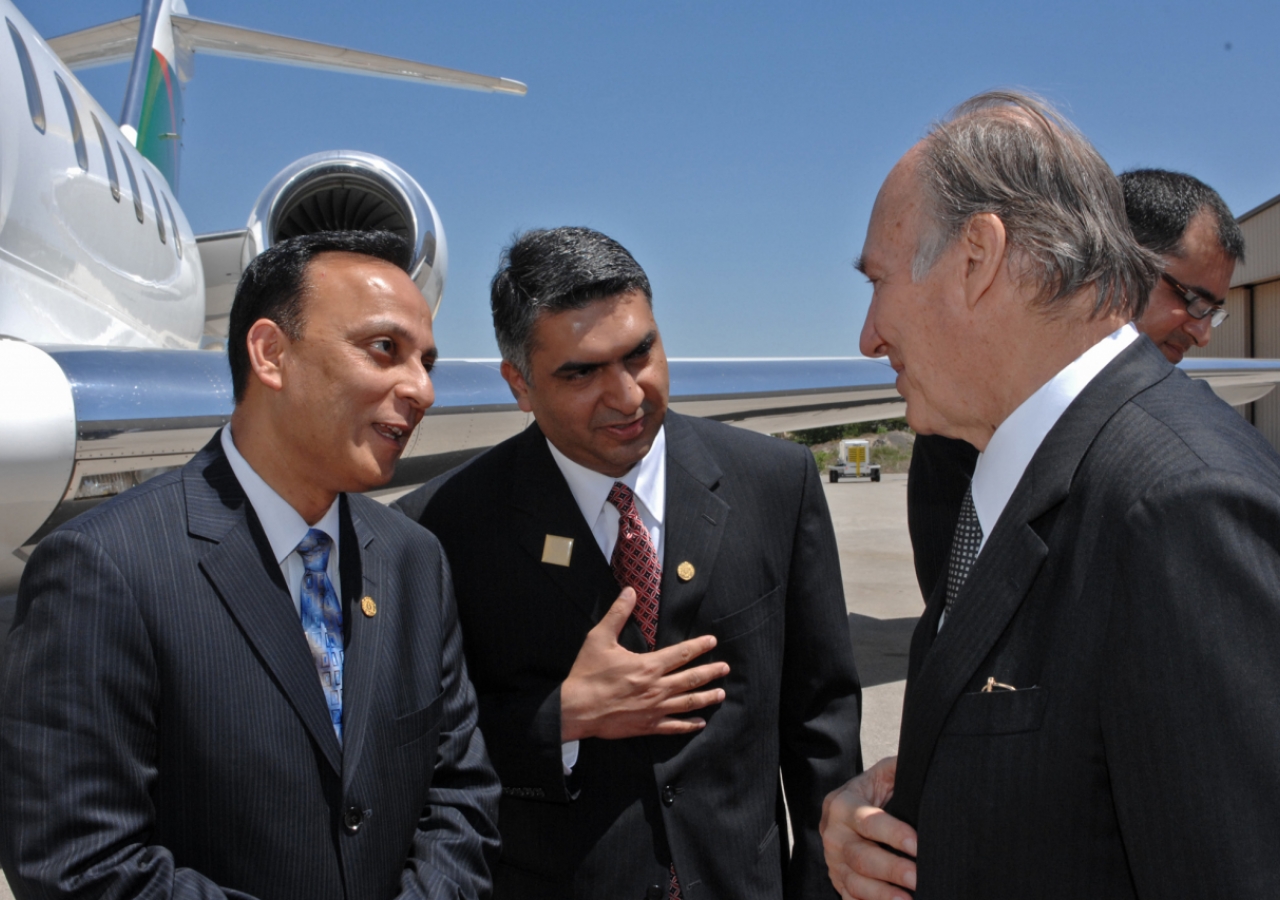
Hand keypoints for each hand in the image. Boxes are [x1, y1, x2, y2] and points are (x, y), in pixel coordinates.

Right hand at [560, 588, 728, 740]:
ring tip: (721, 693)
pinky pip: (674, 727)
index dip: (699, 646)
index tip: (712, 642)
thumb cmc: (587, 673)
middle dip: (711, 672)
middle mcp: (656, 688)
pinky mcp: (646, 726)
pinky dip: (689, 725)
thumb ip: (617, 614)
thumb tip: (629, 591)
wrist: (575, 709)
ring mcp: (653, 709)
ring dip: (707, 697)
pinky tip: (700, 722)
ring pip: (688, 703)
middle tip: (725, 668)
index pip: (681, 654)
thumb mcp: (599, 638)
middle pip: (691, 679)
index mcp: (648, 666)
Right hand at [821, 756, 917, 899]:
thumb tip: (923, 763)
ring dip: (882, 895)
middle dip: (891, 869)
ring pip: (855, 883)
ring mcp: (833, 861)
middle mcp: (833, 835)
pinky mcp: (838, 881)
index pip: (868, 821)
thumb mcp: (882, 775)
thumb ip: (898, 769)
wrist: (845, 811)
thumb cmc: (872, 793)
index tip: (917, 844)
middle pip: (861, 856)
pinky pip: (850, 899)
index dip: (893, 834)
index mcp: (843, 805)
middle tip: (918, 877)